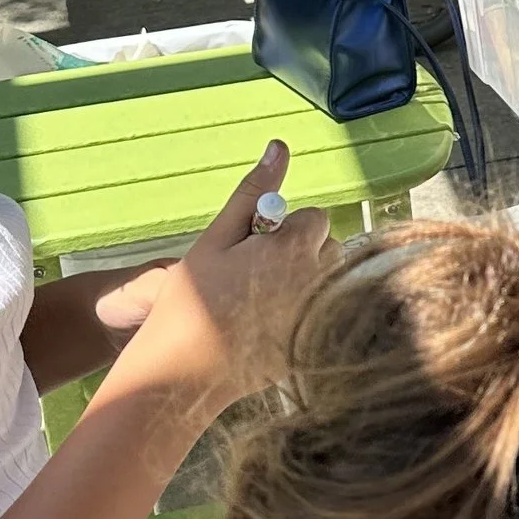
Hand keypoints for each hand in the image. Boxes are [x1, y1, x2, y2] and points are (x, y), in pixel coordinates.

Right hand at [98, 141, 330, 416]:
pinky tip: (271, 331)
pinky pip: (328, 317)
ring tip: (265, 304)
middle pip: (330, 250)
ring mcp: (324, 317)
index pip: (314, 219)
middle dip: (302, 256)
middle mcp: (320, 282)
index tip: (256, 251)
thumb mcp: (217, 239)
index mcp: (294, 248)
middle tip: (257, 278)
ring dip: (309, 284)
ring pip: (332, 283)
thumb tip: (279, 147)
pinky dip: (308, 317)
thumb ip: (253, 193)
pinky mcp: (322, 346)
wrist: (186, 371)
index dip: (284, 231)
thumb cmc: (192, 301)